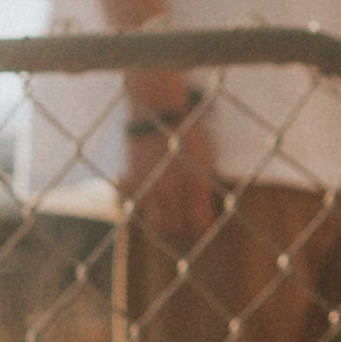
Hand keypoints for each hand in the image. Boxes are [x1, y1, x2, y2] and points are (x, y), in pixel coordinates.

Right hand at [122, 107, 219, 241]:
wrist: (158, 114)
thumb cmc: (186, 132)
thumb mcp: (204, 158)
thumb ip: (204, 184)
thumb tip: (205, 205)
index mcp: (197, 185)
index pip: (200, 223)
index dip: (200, 225)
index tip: (198, 222)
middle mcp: (175, 191)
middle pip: (178, 228)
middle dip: (182, 227)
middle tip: (182, 220)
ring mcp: (153, 188)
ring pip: (158, 223)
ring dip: (164, 222)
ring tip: (167, 214)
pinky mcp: (135, 183)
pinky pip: (141, 208)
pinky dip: (147, 208)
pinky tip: (152, 199)